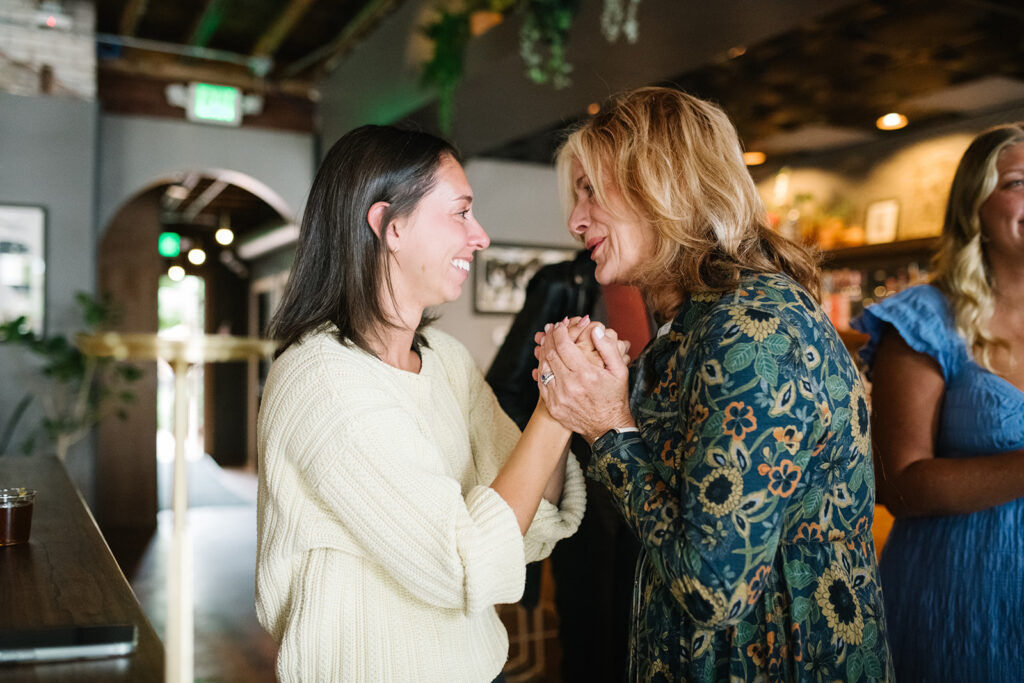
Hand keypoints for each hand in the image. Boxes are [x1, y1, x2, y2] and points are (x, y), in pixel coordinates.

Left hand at [534, 321, 633, 442]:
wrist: (608, 427)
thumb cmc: (615, 397)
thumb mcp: (620, 371)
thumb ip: (608, 348)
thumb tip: (596, 330)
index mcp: (586, 374)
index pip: (564, 346)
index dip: (560, 332)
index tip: (560, 325)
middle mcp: (570, 385)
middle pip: (551, 354)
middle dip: (550, 338)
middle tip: (551, 329)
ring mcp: (559, 397)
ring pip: (543, 367)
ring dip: (543, 352)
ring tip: (547, 341)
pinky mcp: (553, 406)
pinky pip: (541, 383)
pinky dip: (541, 369)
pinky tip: (545, 361)